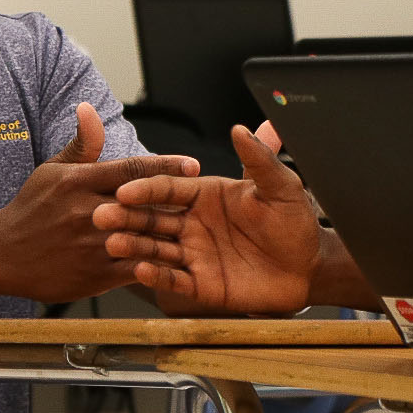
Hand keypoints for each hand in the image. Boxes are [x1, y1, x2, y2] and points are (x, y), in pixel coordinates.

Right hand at [0, 103, 199, 304]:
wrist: (0, 255)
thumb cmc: (31, 208)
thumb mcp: (53, 170)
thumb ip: (82, 144)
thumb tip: (89, 107)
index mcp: (80, 183)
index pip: (132, 169)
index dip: (166, 165)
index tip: (193, 165)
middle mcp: (88, 213)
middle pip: (143, 205)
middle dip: (176, 202)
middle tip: (203, 198)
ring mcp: (91, 246)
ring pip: (142, 239)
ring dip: (170, 235)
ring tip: (196, 230)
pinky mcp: (93, 275)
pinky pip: (133, 269)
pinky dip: (154, 264)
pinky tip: (172, 259)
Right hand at [95, 121, 320, 313]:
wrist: (310, 267)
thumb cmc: (296, 222)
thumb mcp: (281, 186)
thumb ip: (259, 159)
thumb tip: (242, 128)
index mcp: (206, 195)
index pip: (168, 188)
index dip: (146, 188)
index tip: (124, 189)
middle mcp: (194, 223)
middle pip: (154, 217)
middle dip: (127, 216)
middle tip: (102, 215)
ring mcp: (195, 254)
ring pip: (156, 248)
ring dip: (134, 245)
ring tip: (113, 243)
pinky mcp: (201, 284)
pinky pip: (173, 279)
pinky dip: (156, 275)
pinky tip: (140, 269)